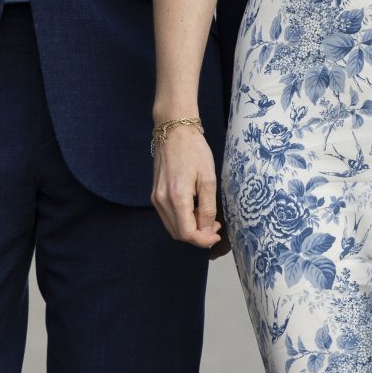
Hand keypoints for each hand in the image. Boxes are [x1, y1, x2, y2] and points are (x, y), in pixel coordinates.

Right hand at [151, 125, 222, 249]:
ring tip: (206, 218)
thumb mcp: (208, 179)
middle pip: (178, 234)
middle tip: (214, 227)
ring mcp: (156, 198)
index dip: (203, 240)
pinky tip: (194, 210)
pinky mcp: (155, 194)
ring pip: (172, 227)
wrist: (174, 131)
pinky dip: (182, 220)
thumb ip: (207, 208)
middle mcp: (162, 201)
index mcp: (176, 197)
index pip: (187, 233)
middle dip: (198, 236)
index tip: (216, 235)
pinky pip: (168, 217)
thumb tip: (207, 229)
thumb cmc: (194, 150)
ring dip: (189, 229)